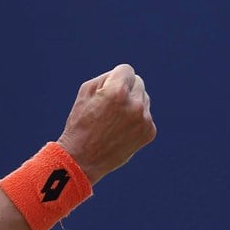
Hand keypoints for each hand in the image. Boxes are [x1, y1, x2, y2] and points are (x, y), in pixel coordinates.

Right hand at [55, 64, 155, 184]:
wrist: (83, 159)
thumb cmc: (81, 123)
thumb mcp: (86, 91)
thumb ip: (107, 77)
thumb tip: (125, 76)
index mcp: (117, 91)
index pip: (127, 70)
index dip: (115, 78)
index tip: (108, 89)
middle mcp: (134, 104)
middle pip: (138, 83)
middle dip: (126, 89)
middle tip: (110, 105)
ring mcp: (144, 119)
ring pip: (144, 99)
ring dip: (132, 104)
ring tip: (114, 120)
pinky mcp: (149, 132)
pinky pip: (146, 116)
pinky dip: (136, 120)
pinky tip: (121, 131)